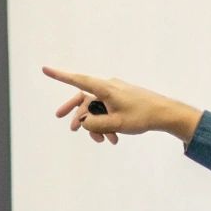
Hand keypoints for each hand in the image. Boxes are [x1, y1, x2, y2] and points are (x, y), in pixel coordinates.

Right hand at [44, 67, 203, 144]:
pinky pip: (106, 110)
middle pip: (84, 98)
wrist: (165, 113)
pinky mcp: (120, 99)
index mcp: (106, 89)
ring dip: (96, 125)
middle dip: (76, 114)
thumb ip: (95, 124)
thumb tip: (82, 122)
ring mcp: (114, 93)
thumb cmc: (142, 116)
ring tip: (103, 141)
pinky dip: (106, 123)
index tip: (45, 69)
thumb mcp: (116, 124)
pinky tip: (113, 139)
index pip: (78, 81)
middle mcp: (108, 87)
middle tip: (66, 124)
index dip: (60, 76)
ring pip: (96, 108)